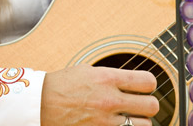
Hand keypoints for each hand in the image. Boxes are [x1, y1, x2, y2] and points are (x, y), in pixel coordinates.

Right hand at [41, 65, 158, 124]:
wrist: (41, 104)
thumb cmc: (63, 85)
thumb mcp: (89, 71)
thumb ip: (113, 76)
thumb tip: (132, 81)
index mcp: (108, 78)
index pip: (148, 82)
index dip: (149, 84)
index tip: (143, 86)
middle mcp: (110, 100)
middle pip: (152, 106)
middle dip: (149, 105)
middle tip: (140, 105)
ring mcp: (105, 121)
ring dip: (139, 121)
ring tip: (129, 118)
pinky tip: (117, 124)